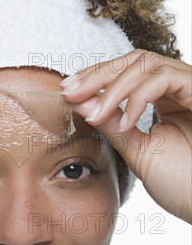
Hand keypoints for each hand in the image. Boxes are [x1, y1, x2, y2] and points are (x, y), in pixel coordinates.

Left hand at [60, 49, 191, 223]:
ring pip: (145, 64)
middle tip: (70, 91)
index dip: (95, 77)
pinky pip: (163, 78)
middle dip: (97, 75)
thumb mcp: (137, 151)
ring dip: (113, 87)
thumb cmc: (183, 184)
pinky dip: (138, 97)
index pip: (126, 73)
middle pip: (133, 60)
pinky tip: (126, 123)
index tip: (66, 90)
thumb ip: (111, 124)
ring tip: (95, 114)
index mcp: (165, 100)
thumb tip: (79, 102)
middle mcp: (178, 88)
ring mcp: (190, 87)